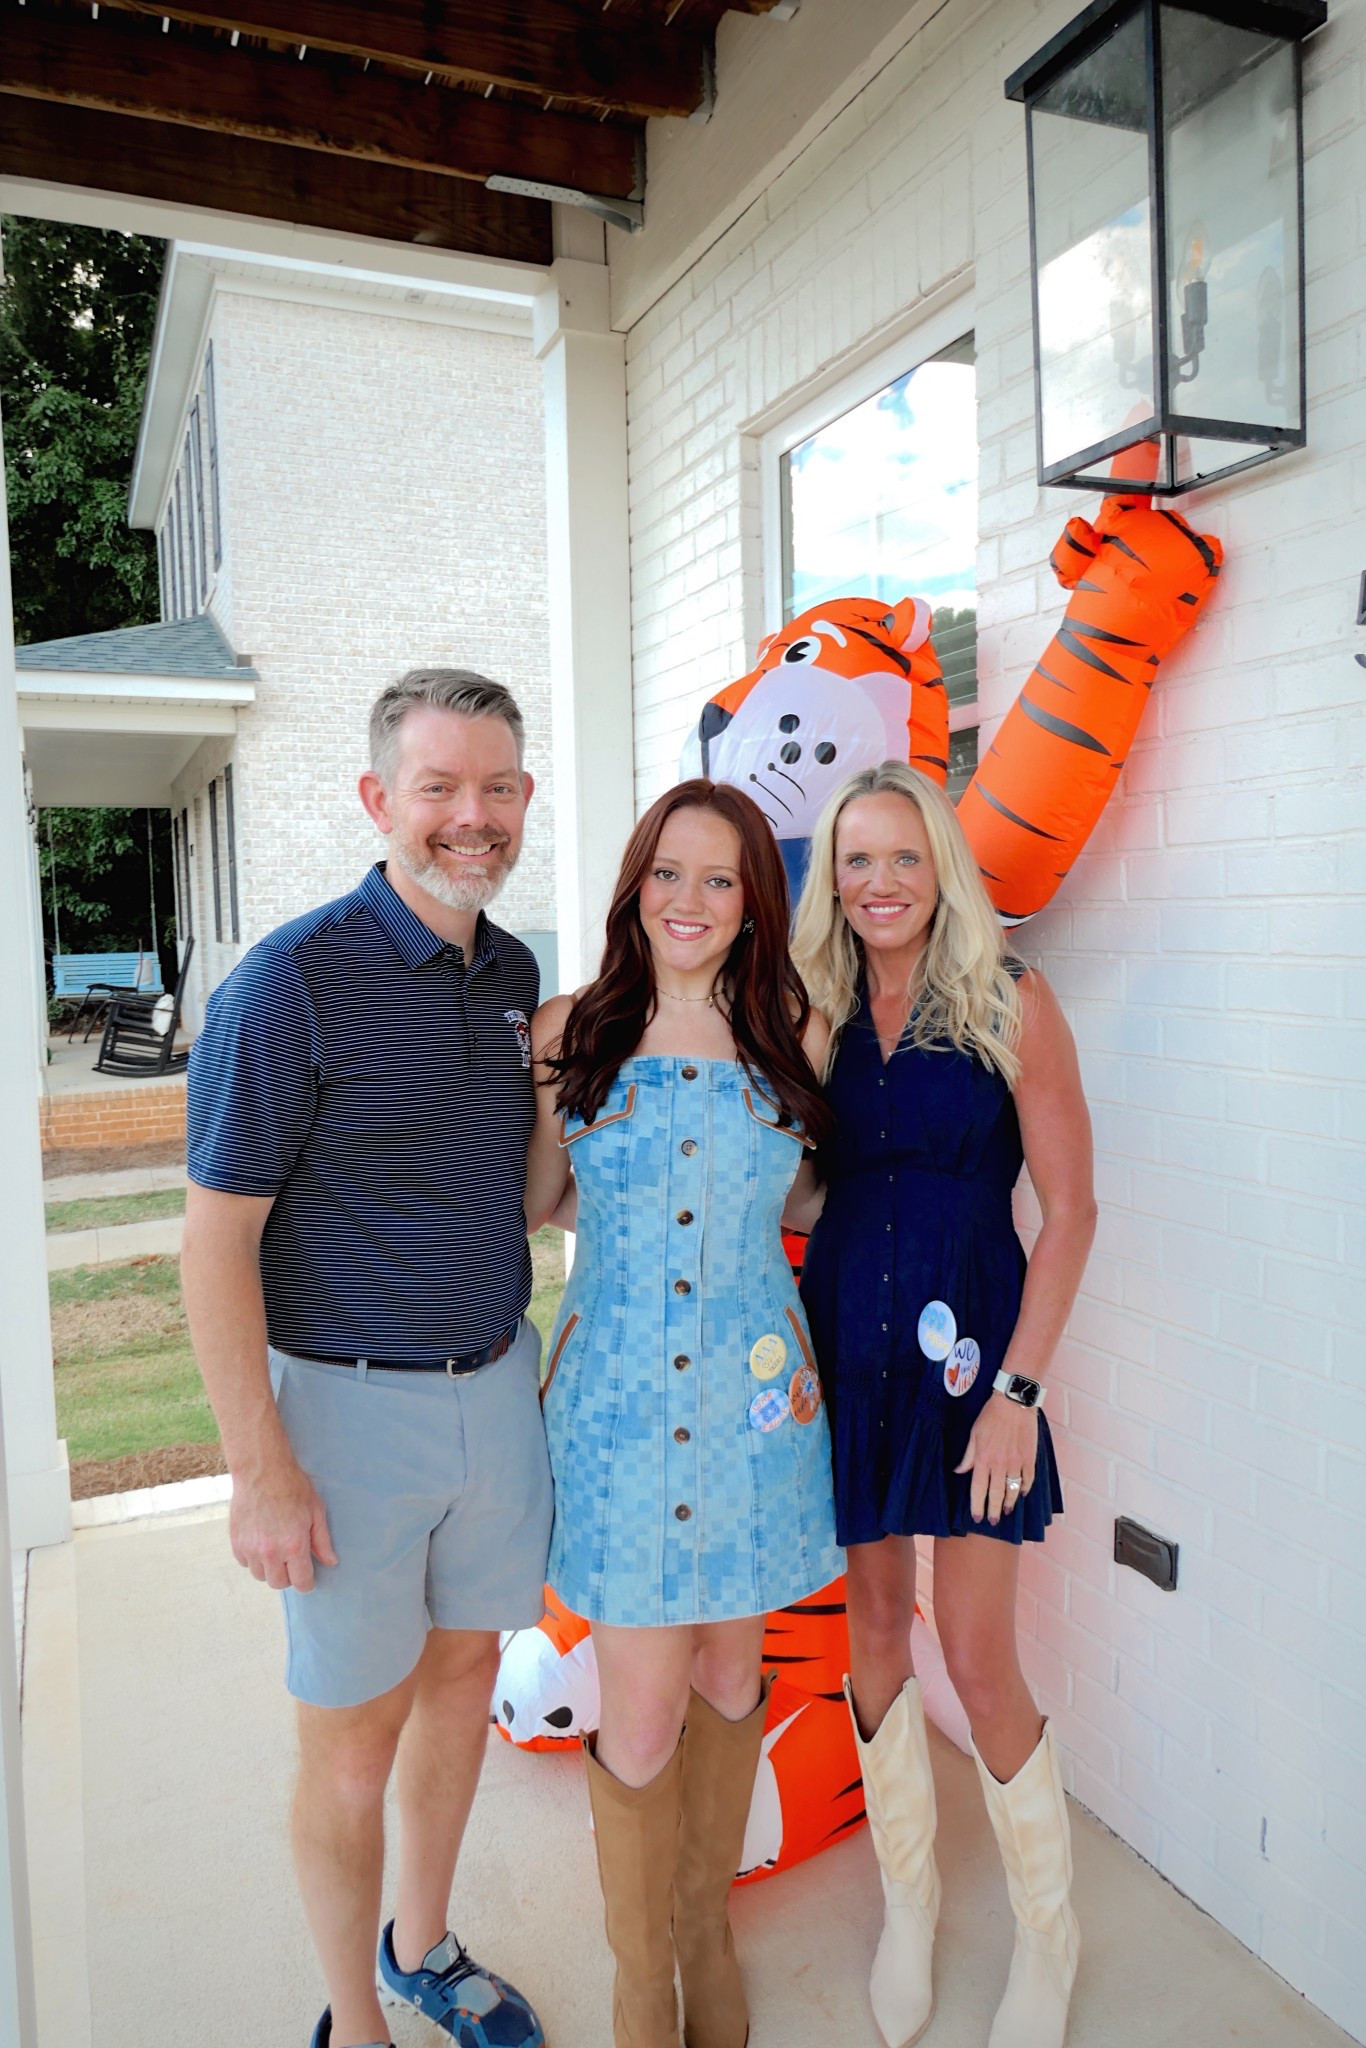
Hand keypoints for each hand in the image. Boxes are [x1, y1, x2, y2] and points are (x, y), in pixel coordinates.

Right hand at [229, 1452, 336, 1591]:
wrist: (262, 1470)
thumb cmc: (292, 1487)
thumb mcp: (316, 1511)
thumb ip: (322, 1541)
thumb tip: (330, 1562)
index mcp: (293, 1546)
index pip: (300, 1583)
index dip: (306, 1583)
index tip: (307, 1577)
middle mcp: (270, 1552)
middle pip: (278, 1584)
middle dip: (288, 1576)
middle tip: (292, 1560)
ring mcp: (250, 1548)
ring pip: (260, 1575)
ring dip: (269, 1568)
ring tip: (276, 1548)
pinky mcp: (236, 1542)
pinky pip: (245, 1563)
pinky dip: (253, 1558)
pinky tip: (261, 1542)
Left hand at [955, 1393, 1039, 1526]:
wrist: (1014, 1402)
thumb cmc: (991, 1415)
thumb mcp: (974, 1434)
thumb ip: (968, 1456)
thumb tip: (959, 1471)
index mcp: (983, 1458)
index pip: (978, 1489)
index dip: (977, 1505)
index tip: (977, 1517)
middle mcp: (999, 1464)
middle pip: (996, 1494)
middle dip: (994, 1510)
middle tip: (993, 1521)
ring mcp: (1016, 1462)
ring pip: (1013, 1490)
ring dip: (1010, 1503)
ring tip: (1007, 1511)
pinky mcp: (1029, 1458)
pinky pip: (1028, 1479)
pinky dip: (1025, 1488)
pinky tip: (1021, 1494)